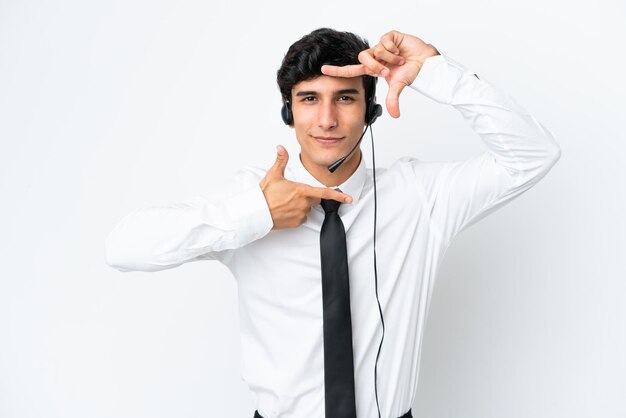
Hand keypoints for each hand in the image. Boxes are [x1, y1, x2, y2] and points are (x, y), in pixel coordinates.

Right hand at [259, 145, 352, 228]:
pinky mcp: (296, 222)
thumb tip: (281, 148)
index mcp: (301, 190)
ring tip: (286, 202)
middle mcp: (303, 203)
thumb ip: (281, 160)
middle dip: (308, 195)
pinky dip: (296, 214)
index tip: (349, 199)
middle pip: (315, 198)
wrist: (256, 213)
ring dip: (301, 205)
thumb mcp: (273, 175)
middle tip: (293, 193)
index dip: (339, 195)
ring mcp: (300, 214)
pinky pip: (301, 217)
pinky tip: (286, 210)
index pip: (325, 192)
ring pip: (307, 208)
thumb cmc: (264, 195)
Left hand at [321, 30, 438, 117]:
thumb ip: (393, 99)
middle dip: (376, 66)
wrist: (425, 62)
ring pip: (376, 50)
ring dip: (389, 58)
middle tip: (388, 71)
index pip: (351, 70)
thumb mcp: (398, 86)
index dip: (337, 70)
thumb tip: (395, 115)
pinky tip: (400, 51)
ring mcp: (381, 46)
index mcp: (373, 68)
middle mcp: (375, 56)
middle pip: (363, 58)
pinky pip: (385, 42)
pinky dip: (393, 49)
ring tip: (399, 61)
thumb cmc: (411, 72)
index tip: (323, 70)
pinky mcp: (390, 37)